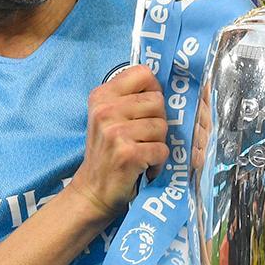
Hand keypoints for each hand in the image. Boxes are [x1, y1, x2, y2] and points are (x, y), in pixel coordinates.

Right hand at [69, 65, 168, 219]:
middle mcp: (105, 110)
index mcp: (102, 95)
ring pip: (163, 126)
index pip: (143, 73)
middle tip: (142, 137)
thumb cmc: (108, 151)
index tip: (148, 108)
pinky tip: (144, 165)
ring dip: (158, 142)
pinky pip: (162, 149)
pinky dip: (158, 161)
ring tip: (142, 151)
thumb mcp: (109, 116)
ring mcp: (115, 132)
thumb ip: (131, 97)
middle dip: (158, 121)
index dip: (154, 89)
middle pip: (158, 101)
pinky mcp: (127, 154)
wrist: (93, 191)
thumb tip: (171, 83)